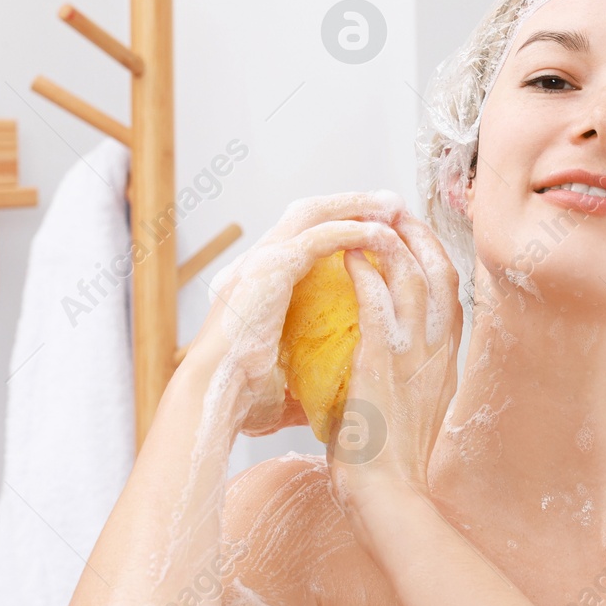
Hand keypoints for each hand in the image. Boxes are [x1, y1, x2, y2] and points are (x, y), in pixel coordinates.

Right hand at [190, 190, 413, 437]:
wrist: (212, 402)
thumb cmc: (242, 398)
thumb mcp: (288, 381)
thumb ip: (313, 375)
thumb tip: (338, 394)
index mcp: (262, 284)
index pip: (305, 237)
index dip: (342, 225)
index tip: (382, 226)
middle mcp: (258, 264)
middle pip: (311, 214)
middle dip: (354, 204)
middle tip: (393, 203)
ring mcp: (260, 263)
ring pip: (313, 214)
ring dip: (356, 207)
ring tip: (392, 206)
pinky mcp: (269, 270)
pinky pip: (315, 237)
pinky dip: (349, 230)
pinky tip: (379, 232)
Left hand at [328, 206, 461, 500]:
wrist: (390, 497)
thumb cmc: (392, 465)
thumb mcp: (416, 411)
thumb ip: (410, 378)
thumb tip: (389, 358)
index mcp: (448, 363)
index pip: (451, 293)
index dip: (434, 255)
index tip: (413, 234)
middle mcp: (439, 353)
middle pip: (440, 273)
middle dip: (418, 235)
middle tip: (392, 211)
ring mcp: (415, 357)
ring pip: (414, 278)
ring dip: (391, 243)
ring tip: (368, 222)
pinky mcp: (384, 364)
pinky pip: (379, 304)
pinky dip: (366, 274)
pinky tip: (348, 256)